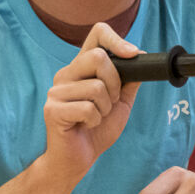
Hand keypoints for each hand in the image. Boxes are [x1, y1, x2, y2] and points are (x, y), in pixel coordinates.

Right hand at [43, 23, 141, 182]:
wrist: (78, 159)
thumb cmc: (97, 129)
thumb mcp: (121, 102)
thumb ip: (129, 80)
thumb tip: (141, 55)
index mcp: (82, 67)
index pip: (97, 34)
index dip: (117, 40)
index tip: (133, 55)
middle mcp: (66, 74)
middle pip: (97, 58)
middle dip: (115, 84)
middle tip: (111, 102)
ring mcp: (56, 91)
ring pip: (96, 87)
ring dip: (105, 108)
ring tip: (96, 117)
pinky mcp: (53, 109)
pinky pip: (87, 108)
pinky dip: (95, 120)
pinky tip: (86, 125)